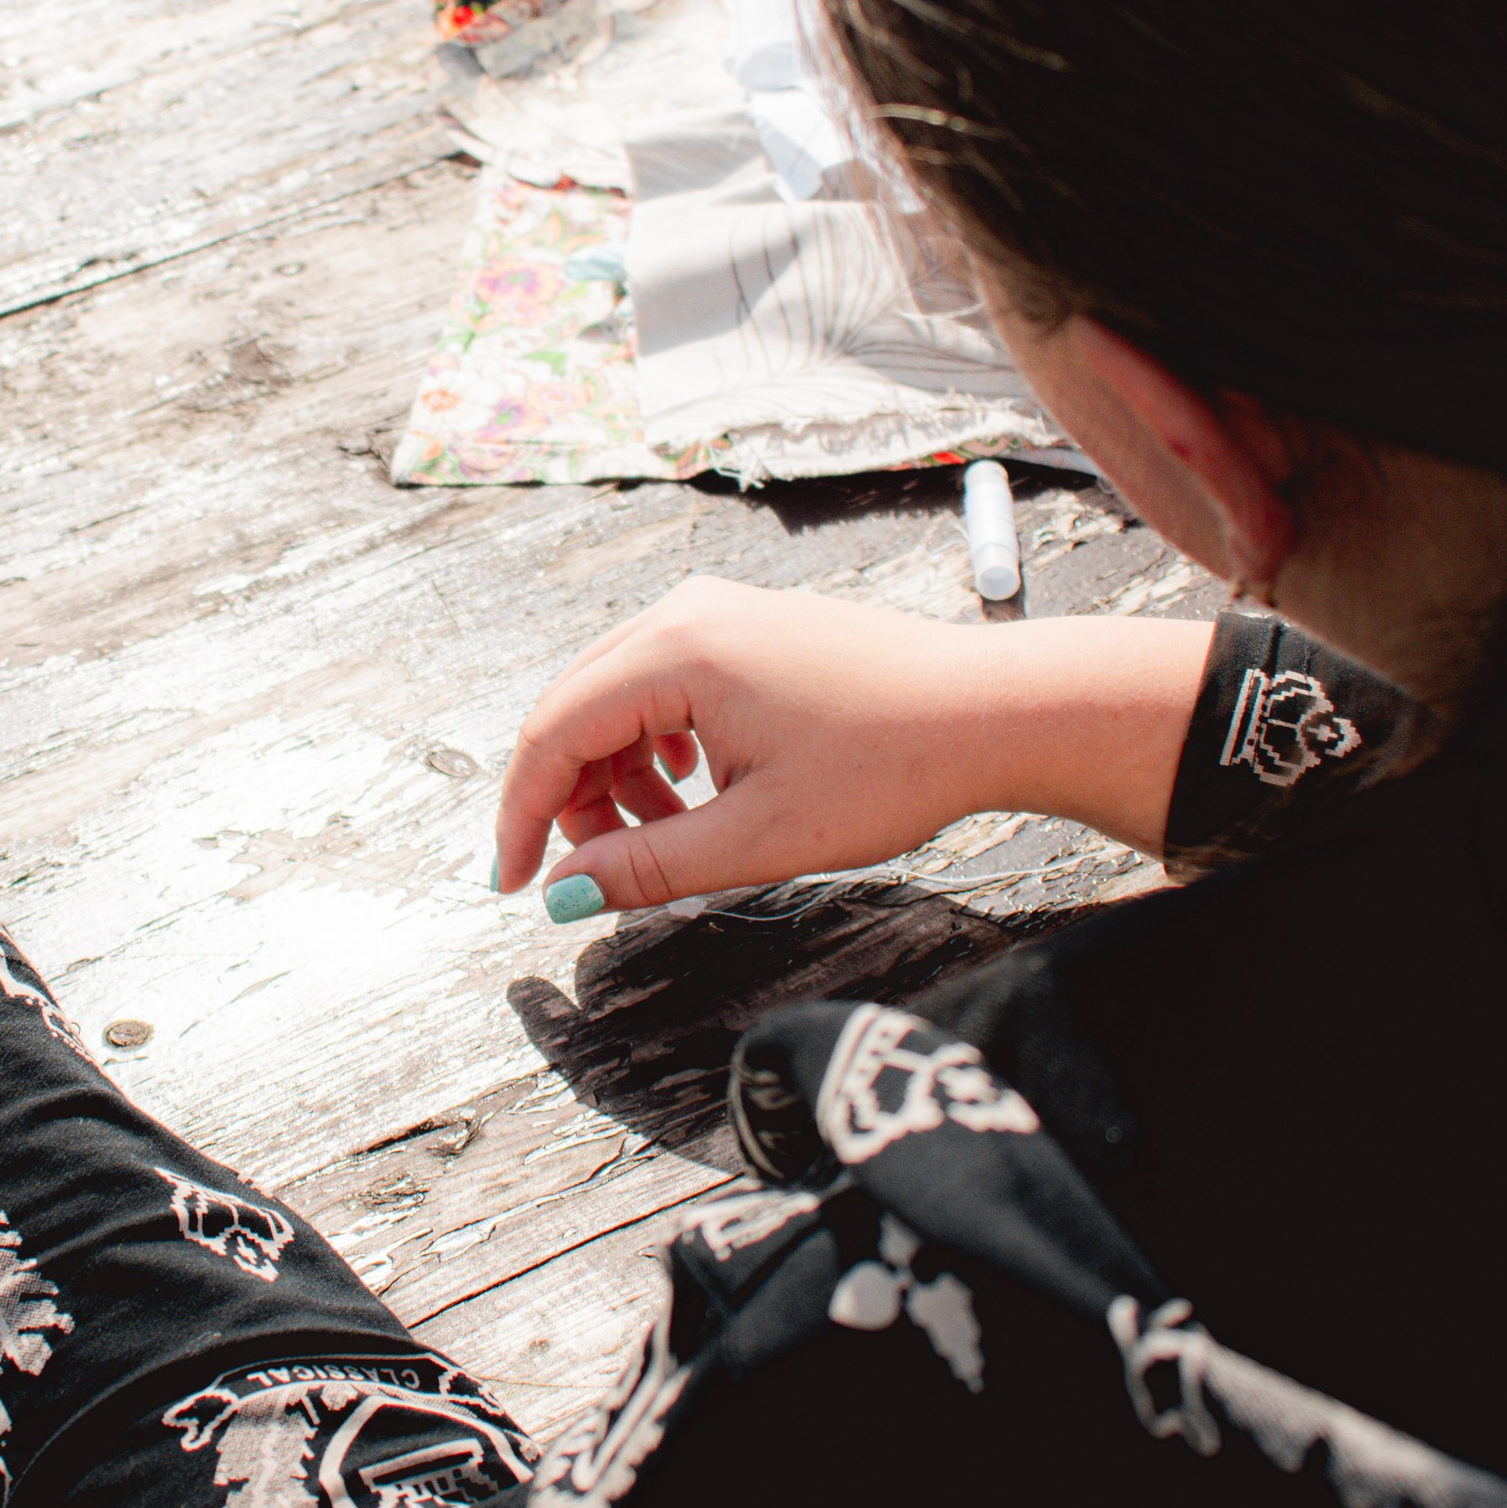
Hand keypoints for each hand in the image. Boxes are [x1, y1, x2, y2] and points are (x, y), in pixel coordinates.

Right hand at [493, 579, 1210, 914]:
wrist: (993, 711)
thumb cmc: (892, 766)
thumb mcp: (760, 837)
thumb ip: (650, 866)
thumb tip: (567, 894)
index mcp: (677, 652)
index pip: (554, 732)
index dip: (524, 815)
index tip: (513, 883)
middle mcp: (685, 614)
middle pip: (576, 709)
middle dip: (570, 799)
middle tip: (589, 874)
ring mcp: (718, 613)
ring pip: (617, 699)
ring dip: (618, 777)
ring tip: (663, 841)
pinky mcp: (746, 627)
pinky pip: (663, 686)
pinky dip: (655, 747)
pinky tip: (695, 792)